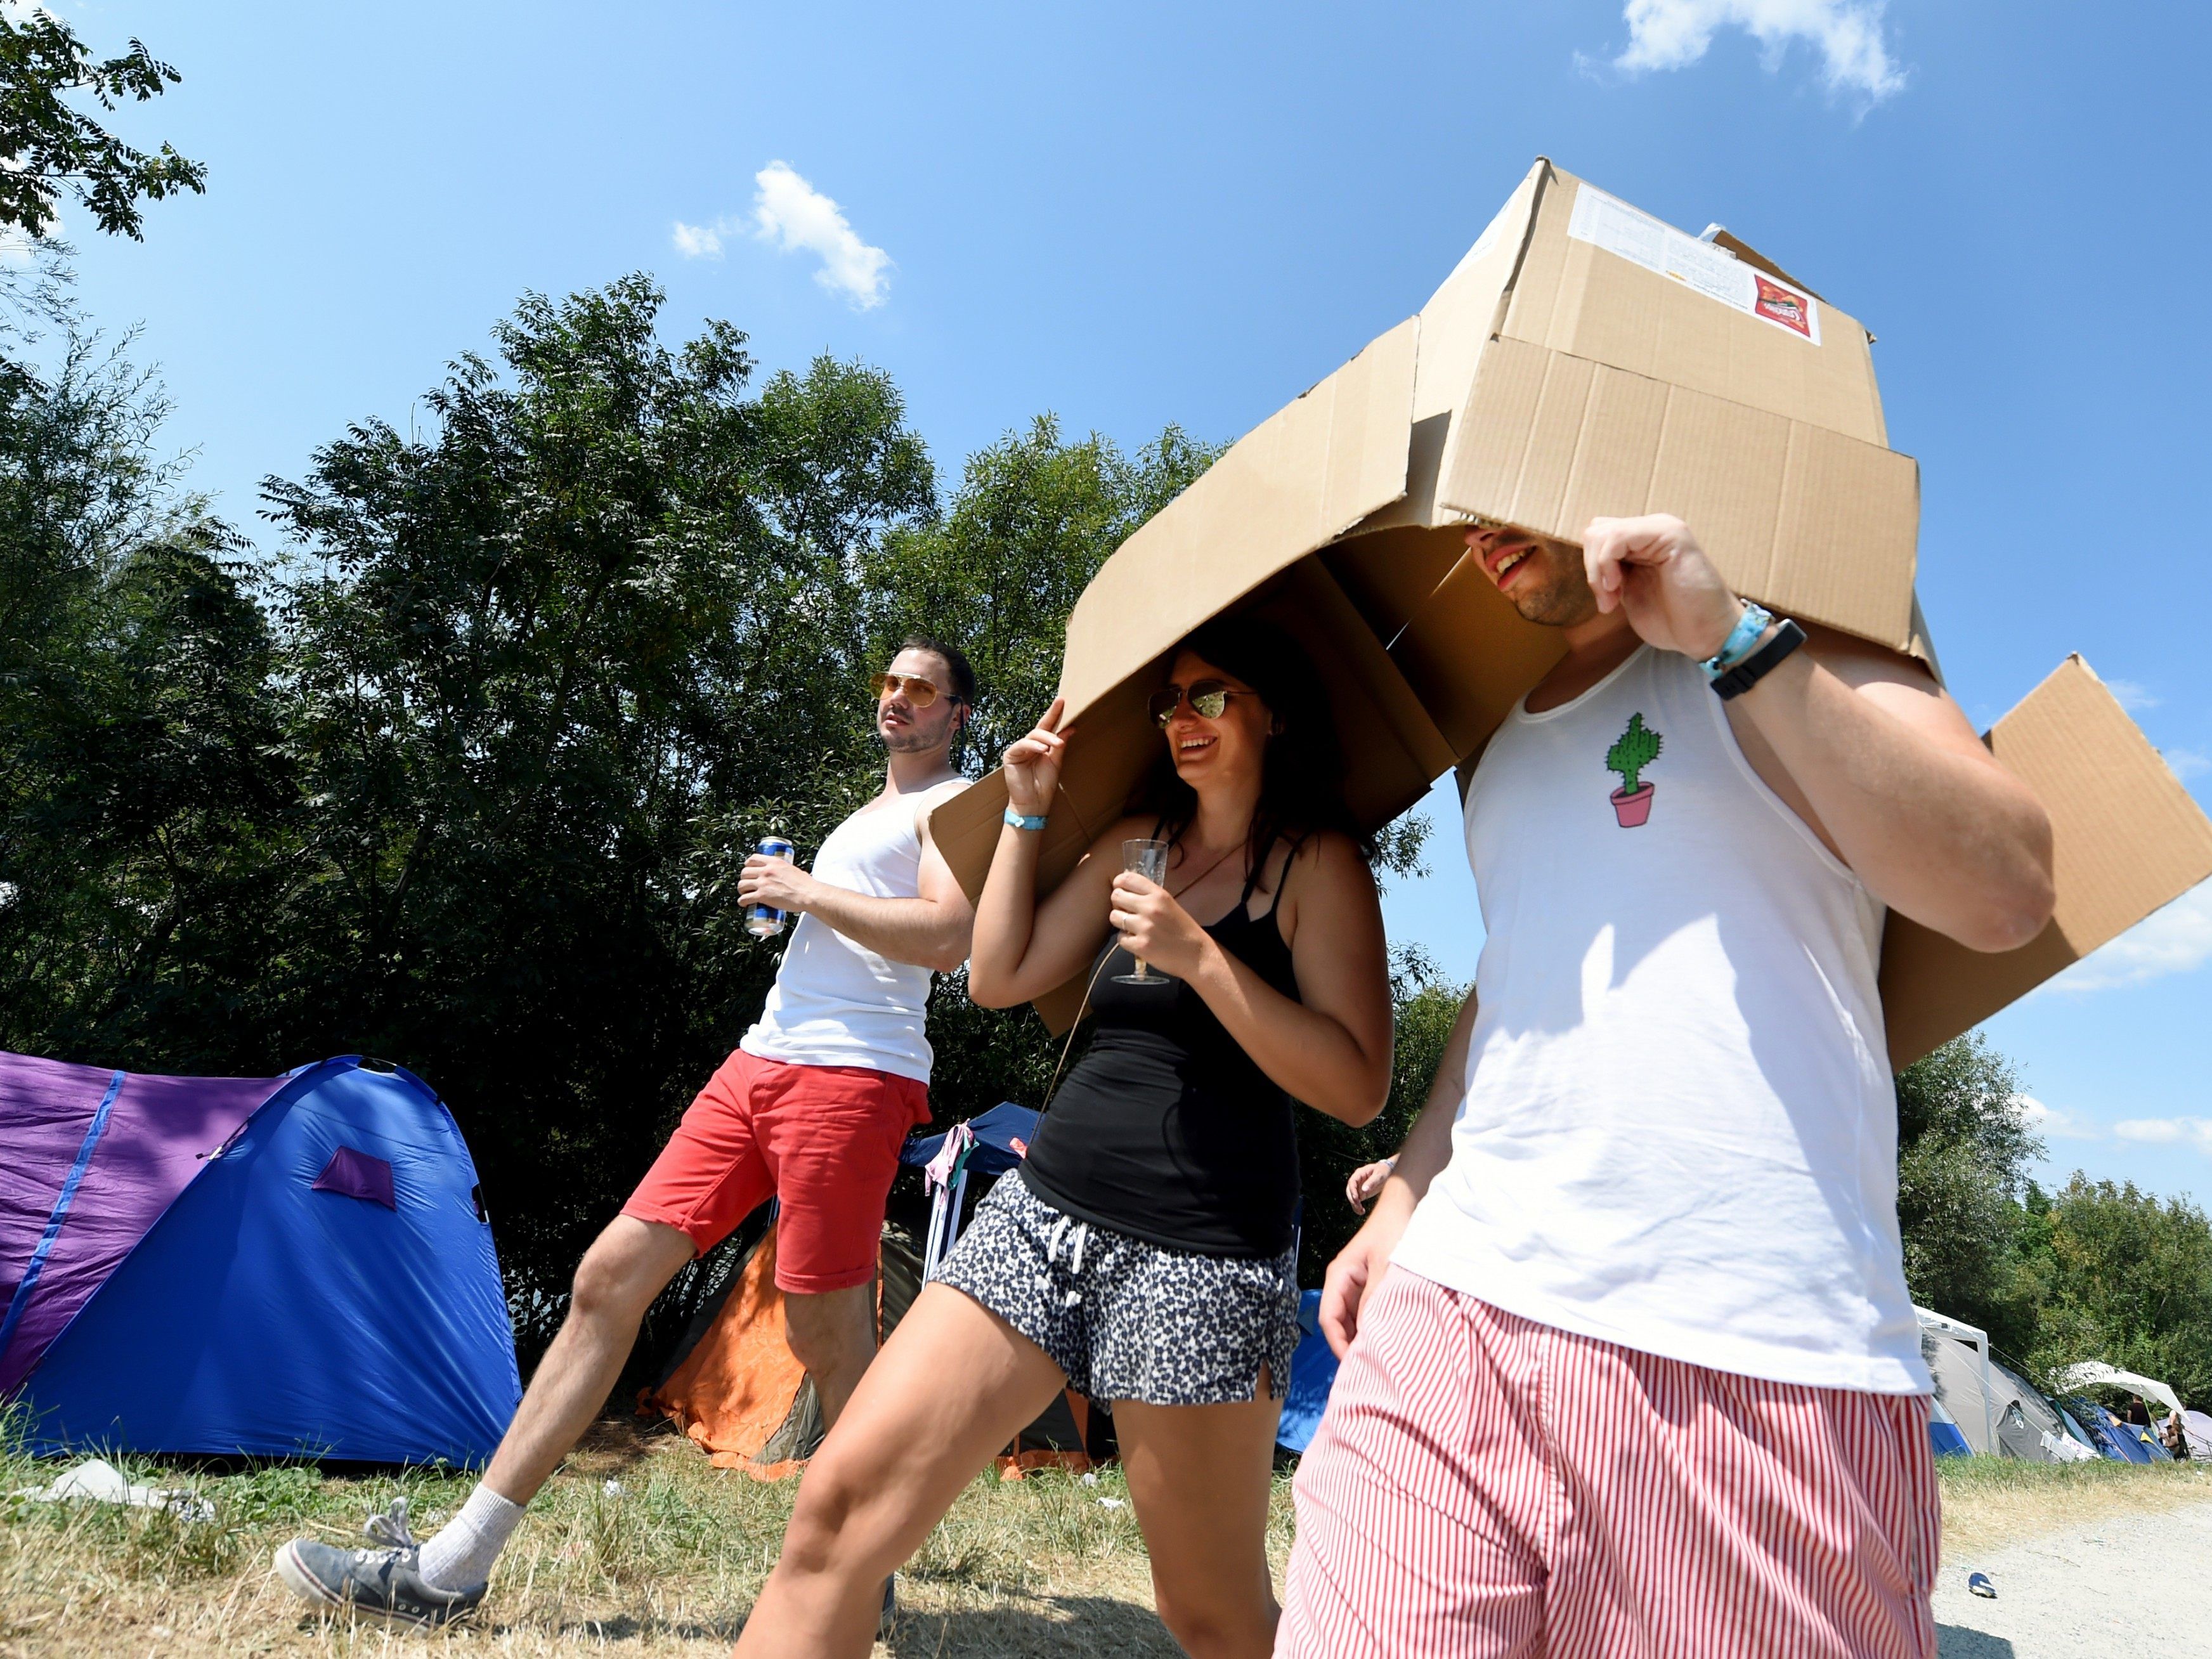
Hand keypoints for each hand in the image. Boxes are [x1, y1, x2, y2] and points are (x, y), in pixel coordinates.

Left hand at [738, 853, 814, 914]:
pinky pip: (745, 898)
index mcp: (774, 862)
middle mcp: (766, 870)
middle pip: (745, 872)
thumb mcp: (792, 869)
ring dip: (741, 890)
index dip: (747, 864)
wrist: (809, 894)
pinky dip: (741, 901)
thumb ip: (785, 870)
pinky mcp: (762, 896)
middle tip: (747, 884)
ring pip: (742, 884)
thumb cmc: (805, 884)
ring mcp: (763, 883)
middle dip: (744, 878)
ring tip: (744, 893)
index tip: (748, 869)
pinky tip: (743, 903)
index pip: (753, 858)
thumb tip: (785, 875)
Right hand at [1002, 699, 1067, 816]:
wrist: (1034, 803)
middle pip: (1041, 727)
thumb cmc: (1044, 785)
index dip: (1055, 713)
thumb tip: (1070, 728)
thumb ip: (1060, 745)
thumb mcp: (1056, 763)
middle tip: (1061, 709)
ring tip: (1056, 745)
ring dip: (1046, 738)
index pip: (1049, 726)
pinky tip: (1042, 750)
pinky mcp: (1011, 755)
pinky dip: (1033, 746)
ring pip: (1033, 735)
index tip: (1062, 700)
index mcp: (1042, 745)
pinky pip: (1022, 745)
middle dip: (1052, 717)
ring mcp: (1020, 749)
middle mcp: (1030, 745)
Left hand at [1107, 871, 1208, 978]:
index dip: (1119, 884)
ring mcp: (1144, 927)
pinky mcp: (1140, 946)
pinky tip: (1137, 941)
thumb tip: (1126, 892)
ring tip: (1131, 927)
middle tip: (1126, 912)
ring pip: (1114, 917)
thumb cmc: (1184, 930)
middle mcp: (1150, 908)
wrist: (1198, 955)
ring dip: (1120, 922)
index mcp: (1159, 895)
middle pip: (1116, 896)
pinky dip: (1126, 940)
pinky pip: (1120, 938)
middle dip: (1118, 904)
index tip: (1121, 890)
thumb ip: (1150, 897)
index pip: (1127, 878)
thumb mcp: (1170, 905)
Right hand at [1318, 1193, 1410, 1357]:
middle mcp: (1343, 1284)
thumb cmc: (1394, 1233)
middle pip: (1338, 1324)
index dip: (1339, 1345)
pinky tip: (1387, 1341)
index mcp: (1339, 1277)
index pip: (1330, 1319)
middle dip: (1350, 1347)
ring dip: (1362, 1339)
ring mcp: (1356, 1286)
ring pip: (1353, 1321)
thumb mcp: (1386, 1267)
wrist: (1407, 1207)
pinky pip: (1366, 1314)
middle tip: (1370, 1370)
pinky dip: (1373, 1328)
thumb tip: (1368, 1335)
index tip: (1355, 1366)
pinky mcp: (1370, 1288)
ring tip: (1380, 1360)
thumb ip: (1375, 1299)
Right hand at [1344, 1157, 1396, 1215]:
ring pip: (1352, 1197)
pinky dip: (1358, 1206)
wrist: (1389, 1172)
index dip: (1352, 1190)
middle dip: (1353, 1199)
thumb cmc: (1384, 1171)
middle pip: (1350, 1191)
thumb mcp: (1379, 1175)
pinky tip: (1362, 1212)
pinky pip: (1357, 1200)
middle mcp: (1357, 1180)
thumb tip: (1363, 1190)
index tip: (1356, 1198)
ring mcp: (1359, 1187)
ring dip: (1355, 1205)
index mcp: (1359, 1173)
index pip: (1352, 1182)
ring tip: (1361, 1212)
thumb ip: (1372, 1182)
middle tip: (1358, 1207)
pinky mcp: (1362, 1193)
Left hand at [1580, 514, 1746, 661]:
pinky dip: (1606, 564)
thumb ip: (1612, 572)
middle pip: (1596, 531)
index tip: (1606, 600)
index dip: (1592, 568)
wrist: (1708, 634)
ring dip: (1598, 570)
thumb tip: (1588, 560)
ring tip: (1613, 598)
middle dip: (1592, 569)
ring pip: (1602, 532)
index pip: (1599, 537)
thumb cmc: (1674, 619)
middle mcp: (1652, 529)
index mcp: (1643, 542)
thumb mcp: (1630, 592)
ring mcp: (1662, 528)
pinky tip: (1617, 587)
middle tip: (1608, 600)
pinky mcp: (1670, 534)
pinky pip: (1618, 536)